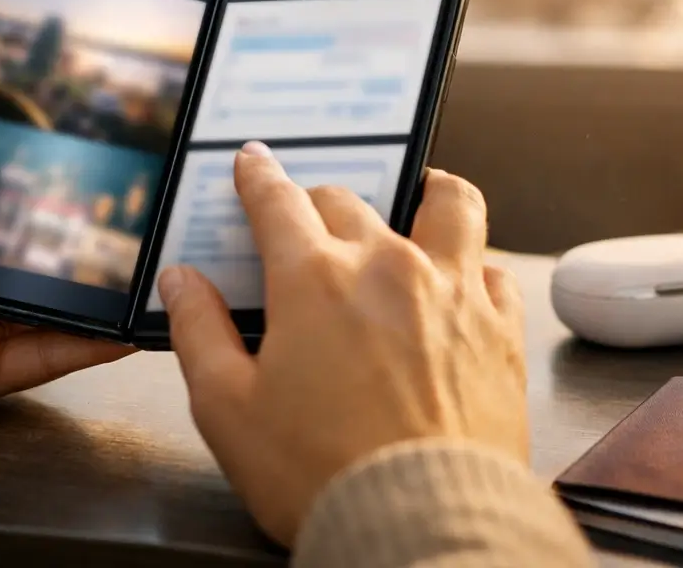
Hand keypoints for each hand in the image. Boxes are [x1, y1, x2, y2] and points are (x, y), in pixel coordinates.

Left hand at [0, 20, 127, 437]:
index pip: (9, 175)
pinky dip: (95, 340)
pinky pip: (48, 351)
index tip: (112, 136)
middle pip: (43, 235)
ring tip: (169, 253)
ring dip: (109, 279)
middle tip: (161, 193)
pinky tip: (142, 319)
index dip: (55, 159)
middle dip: (95, 217)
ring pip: (58, 294)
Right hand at [158, 142, 525, 546]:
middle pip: (349, 201)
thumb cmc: (319, 473)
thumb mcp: (227, 409)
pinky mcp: (501, 329)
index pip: (278, 199)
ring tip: (417, 194)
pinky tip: (466, 279)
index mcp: (314, 278)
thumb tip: (182, 281)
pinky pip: (494, 271)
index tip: (254, 162)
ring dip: (425, 193)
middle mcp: (388, 266)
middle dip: (320, 200)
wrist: (420, 519)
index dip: (259, 176)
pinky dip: (476, 266)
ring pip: (449, 204)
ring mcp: (453, 291)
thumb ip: (200, 331)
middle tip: (309, 218)